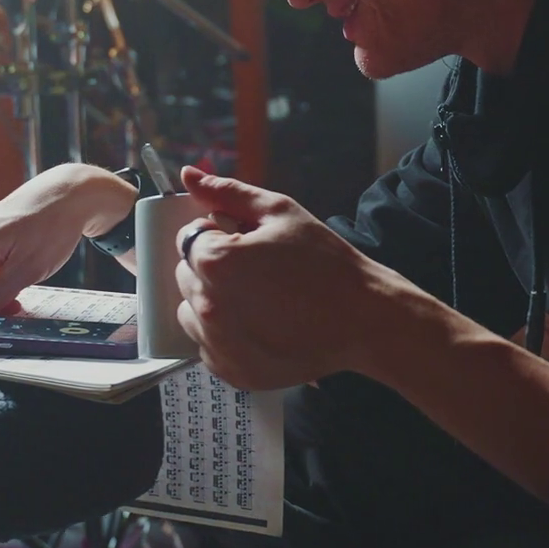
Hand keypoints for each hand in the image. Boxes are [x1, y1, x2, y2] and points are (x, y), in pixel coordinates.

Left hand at [173, 166, 414, 390]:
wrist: (362, 320)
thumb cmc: (325, 262)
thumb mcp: (279, 213)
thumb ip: (228, 193)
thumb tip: (188, 174)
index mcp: (216, 262)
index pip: (188, 239)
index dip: (217, 235)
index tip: (247, 243)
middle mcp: (208, 307)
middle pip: (186, 276)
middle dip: (212, 268)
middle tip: (256, 270)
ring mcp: (218, 345)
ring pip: (191, 312)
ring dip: (212, 302)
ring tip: (256, 299)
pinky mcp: (232, 373)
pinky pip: (207, 346)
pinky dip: (223, 335)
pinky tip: (258, 325)